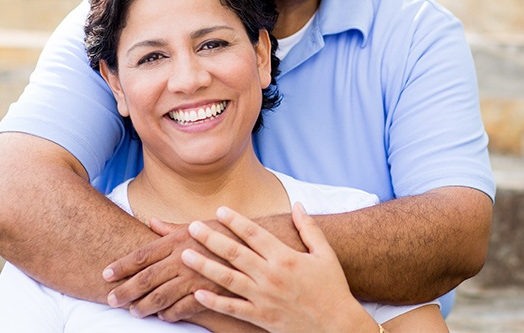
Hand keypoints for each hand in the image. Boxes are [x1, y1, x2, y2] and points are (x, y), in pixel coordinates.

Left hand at [102, 218, 233, 320]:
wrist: (257, 244)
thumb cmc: (225, 232)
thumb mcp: (197, 226)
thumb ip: (171, 228)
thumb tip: (151, 221)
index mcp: (178, 240)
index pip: (143, 254)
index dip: (122, 265)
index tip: (106, 273)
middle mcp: (183, 258)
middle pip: (147, 277)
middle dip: (126, 290)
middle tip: (110, 299)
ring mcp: (195, 276)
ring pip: (161, 296)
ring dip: (144, 306)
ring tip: (132, 311)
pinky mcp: (209, 292)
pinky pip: (184, 308)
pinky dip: (170, 314)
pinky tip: (163, 317)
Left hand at [181, 203, 376, 332]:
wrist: (338, 327)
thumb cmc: (332, 287)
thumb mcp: (324, 253)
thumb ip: (309, 228)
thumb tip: (297, 204)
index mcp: (285, 257)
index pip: (254, 233)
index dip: (235, 220)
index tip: (219, 210)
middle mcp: (271, 276)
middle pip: (235, 253)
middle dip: (211, 238)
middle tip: (192, 227)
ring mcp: (264, 298)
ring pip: (228, 280)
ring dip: (204, 266)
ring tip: (185, 255)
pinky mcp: (261, 318)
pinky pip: (233, 309)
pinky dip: (214, 302)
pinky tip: (197, 293)